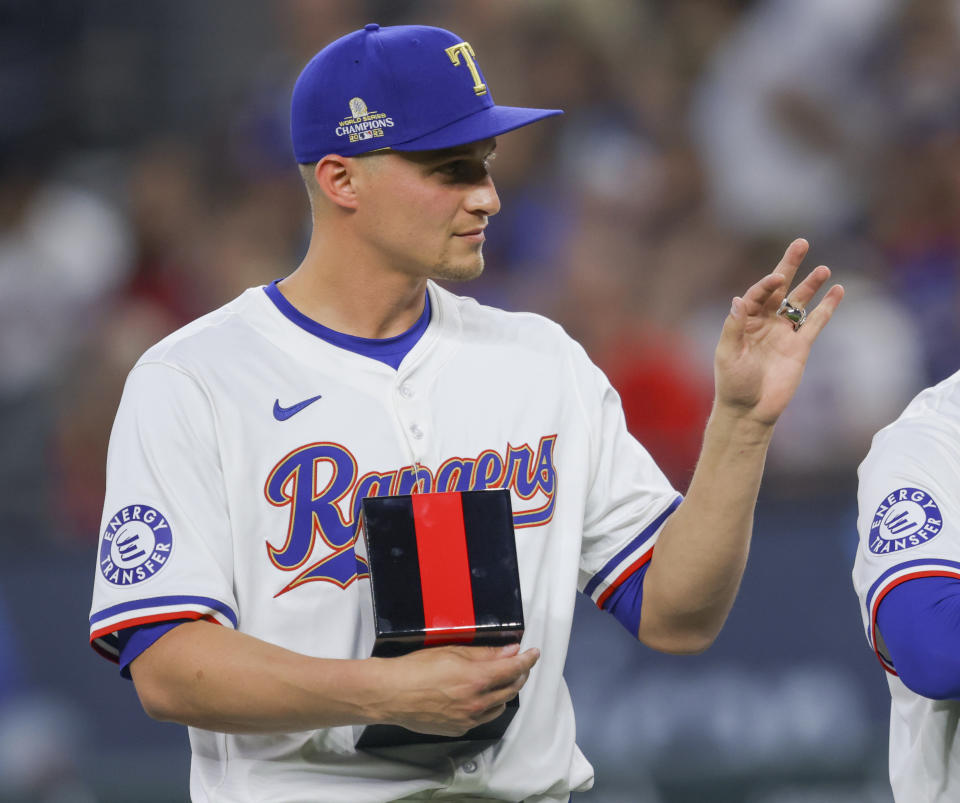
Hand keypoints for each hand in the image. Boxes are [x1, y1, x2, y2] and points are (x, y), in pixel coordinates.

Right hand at [372, 643, 539, 736]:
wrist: (392, 694)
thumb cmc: (416, 669)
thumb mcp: (453, 652)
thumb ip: (485, 653)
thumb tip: (509, 651)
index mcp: (477, 679)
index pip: (514, 669)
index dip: (528, 660)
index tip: (533, 653)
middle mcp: (477, 702)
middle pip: (511, 688)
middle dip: (520, 674)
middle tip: (520, 664)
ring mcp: (468, 719)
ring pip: (499, 705)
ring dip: (506, 691)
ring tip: (502, 679)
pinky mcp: (458, 729)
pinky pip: (482, 717)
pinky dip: (488, 705)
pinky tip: (482, 697)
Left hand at [714, 238, 843, 425]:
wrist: (750, 410)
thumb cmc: (733, 383)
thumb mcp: (728, 354)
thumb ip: (734, 327)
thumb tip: (738, 299)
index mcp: (744, 321)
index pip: (757, 294)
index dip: (766, 284)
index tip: (777, 277)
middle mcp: (764, 322)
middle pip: (780, 288)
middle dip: (789, 266)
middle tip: (801, 243)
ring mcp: (783, 333)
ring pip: (799, 303)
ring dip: (811, 285)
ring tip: (823, 268)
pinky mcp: (800, 347)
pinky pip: (816, 323)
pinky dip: (827, 308)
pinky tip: (837, 291)